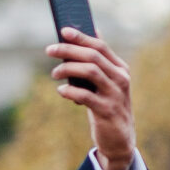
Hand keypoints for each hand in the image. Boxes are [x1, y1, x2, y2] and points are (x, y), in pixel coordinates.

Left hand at [48, 28, 137, 169]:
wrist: (119, 138)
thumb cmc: (106, 105)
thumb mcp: (105, 83)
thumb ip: (98, 63)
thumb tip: (90, 34)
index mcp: (120, 68)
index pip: (100, 47)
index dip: (81, 37)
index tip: (63, 30)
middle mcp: (120, 78)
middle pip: (93, 56)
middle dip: (69, 50)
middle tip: (49, 50)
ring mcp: (115, 94)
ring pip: (90, 72)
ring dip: (67, 69)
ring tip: (54, 73)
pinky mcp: (107, 110)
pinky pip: (85, 96)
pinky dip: (70, 91)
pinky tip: (61, 91)